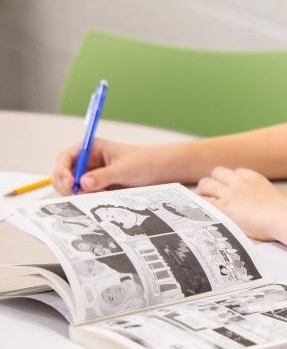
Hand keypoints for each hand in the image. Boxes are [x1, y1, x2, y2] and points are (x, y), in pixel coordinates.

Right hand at [53, 139, 168, 194]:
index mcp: (91, 148)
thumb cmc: (145, 162)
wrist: (161, 171)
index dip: (62, 171)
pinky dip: (89, 200)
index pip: (65, 158)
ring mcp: (92, 175)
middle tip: (80, 196)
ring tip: (100, 195)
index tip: (70, 184)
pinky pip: (86, 196)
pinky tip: (103, 198)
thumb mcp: (125, 168)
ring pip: (73, 189)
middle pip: (64, 175)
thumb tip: (83, 183)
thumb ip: (104, 176)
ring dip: (80, 195)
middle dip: (68, 187)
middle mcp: (88, 161)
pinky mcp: (98, 188)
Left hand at [195, 167, 286, 241]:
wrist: (282, 217)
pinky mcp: (222, 207)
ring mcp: (229, 193)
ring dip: (202, 191)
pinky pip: (201, 202)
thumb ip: (259, 194)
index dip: (229, 181)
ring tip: (202, 202)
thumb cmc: (282, 213)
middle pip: (217, 172)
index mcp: (252, 177)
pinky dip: (198, 206)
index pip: (235, 172)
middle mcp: (238, 182)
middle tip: (210, 194)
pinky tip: (197, 212)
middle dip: (213, 182)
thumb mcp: (272, 195)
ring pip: (205, 183)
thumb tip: (255, 204)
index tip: (228, 189)